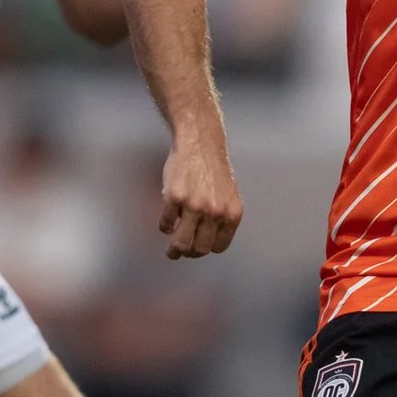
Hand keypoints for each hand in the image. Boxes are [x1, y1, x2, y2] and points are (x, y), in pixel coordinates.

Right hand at [158, 137, 242, 258]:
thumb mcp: (227, 195)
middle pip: (200, 248)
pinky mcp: (175, 198)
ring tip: (171, 252)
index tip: (199, 248)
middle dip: (190, 254)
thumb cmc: (213, 168)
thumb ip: (222, 217)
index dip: (207, 249)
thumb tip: (208, 240)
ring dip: (175, 251)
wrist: (200, 142)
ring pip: (182, 242)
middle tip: (182, 252)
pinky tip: (166, 223)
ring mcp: (194, 206)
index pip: (219, 246)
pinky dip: (165, 227)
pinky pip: (167, 223)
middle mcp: (215, 212)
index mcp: (231, 213)